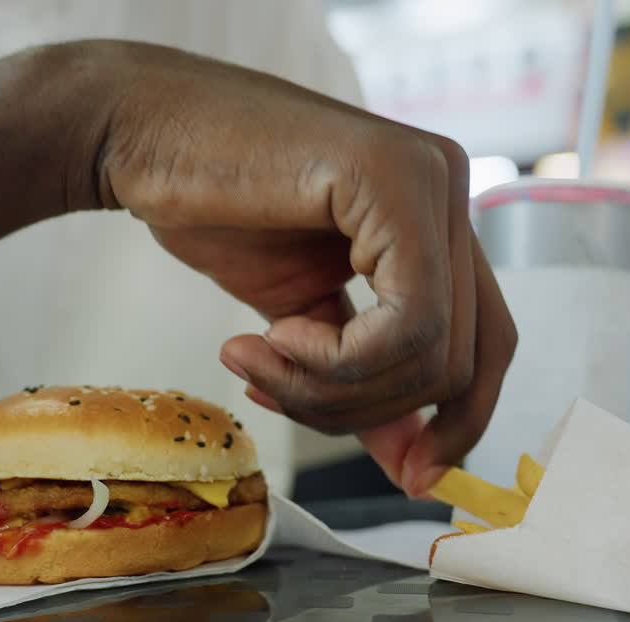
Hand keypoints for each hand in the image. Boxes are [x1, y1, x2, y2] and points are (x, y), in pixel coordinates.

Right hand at [76, 42, 515, 495]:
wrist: (141, 135)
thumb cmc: (214, 210)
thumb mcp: (303, 320)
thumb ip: (361, 379)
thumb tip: (414, 466)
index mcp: (437, 221)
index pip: (489, 345)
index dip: (458, 424)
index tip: (407, 477)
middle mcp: (451, 191)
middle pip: (464, 363)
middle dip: (367, 412)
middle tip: (274, 398)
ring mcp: (431, 178)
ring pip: (434, 355)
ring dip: (331, 388)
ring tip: (256, 363)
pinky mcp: (395, 178)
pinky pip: (408, 324)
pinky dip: (334, 360)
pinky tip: (272, 335)